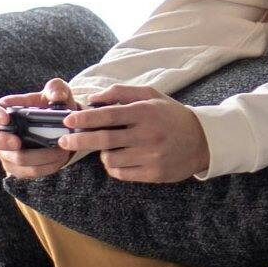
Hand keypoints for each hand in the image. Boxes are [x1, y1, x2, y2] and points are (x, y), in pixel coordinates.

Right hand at [0, 78, 76, 179]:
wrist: (65, 129)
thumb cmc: (54, 108)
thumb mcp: (58, 94)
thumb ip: (57, 89)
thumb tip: (57, 95)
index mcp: (4, 110)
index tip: (5, 117)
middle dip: (1, 141)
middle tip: (17, 143)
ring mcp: (7, 152)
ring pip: (15, 159)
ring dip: (39, 156)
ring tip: (60, 150)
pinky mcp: (20, 168)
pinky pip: (30, 172)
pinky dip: (47, 167)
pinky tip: (60, 159)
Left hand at [57, 84, 210, 183]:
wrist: (203, 141)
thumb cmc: (171, 115)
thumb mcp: (150, 95)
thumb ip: (120, 93)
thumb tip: (92, 98)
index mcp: (145, 113)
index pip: (107, 115)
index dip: (84, 119)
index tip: (68, 121)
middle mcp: (148, 135)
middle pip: (103, 139)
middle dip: (78, 140)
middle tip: (64, 141)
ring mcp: (151, 156)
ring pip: (110, 159)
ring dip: (102, 154)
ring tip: (106, 148)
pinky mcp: (154, 174)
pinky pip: (122, 173)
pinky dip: (114, 167)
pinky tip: (118, 160)